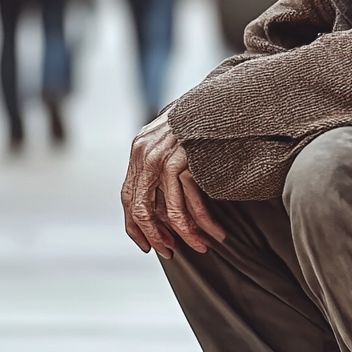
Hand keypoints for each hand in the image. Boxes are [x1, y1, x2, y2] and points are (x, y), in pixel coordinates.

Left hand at [120, 113, 225, 258]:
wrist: (223, 99)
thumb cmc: (203, 122)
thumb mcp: (173, 139)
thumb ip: (162, 163)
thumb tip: (161, 202)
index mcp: (139, 150)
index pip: (128, 196)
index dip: (135, 226)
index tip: (147, 245)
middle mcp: (145, 154)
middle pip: (141, 208)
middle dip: (155, 235)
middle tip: (170, 253)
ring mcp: (164, 158)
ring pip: (168, 211)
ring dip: (186, 235)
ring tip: (202, 247)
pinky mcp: (185, 161)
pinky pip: (190, 204)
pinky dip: (203, 223)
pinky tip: (215, 232)